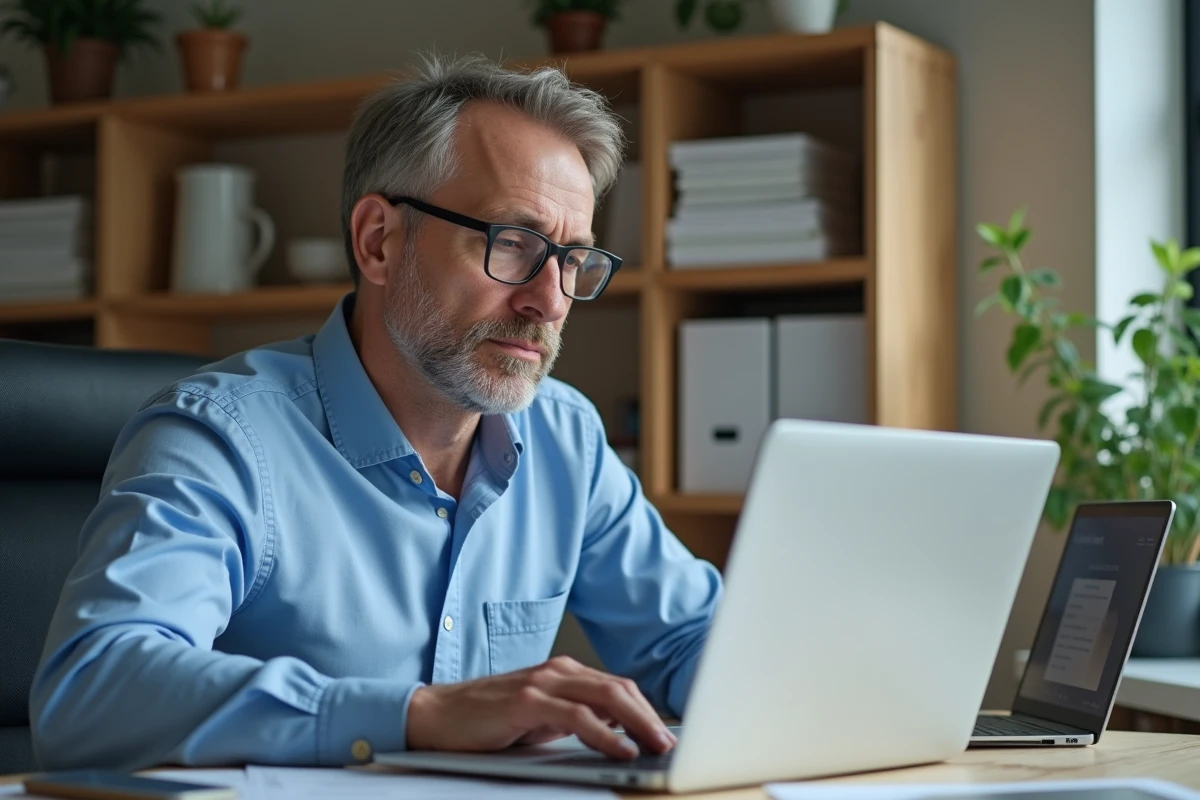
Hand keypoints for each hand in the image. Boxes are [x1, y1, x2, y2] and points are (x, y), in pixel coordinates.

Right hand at [405, 656, 677, 758]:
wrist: (435, 716)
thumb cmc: (486, 721)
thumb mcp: (540, 720)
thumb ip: (575, 720)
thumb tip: (618, 733)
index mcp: (563, 674)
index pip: (617, 688)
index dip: (646, 711)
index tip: (666, 735)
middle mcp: (557, 671)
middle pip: (619, 689)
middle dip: (650, 717)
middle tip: (670, 744)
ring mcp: (542, 683)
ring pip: (606, 697)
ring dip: (638, 724)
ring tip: (656, 747)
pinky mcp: (527, 701)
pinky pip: (578, 717)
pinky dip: (605, 734)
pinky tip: (621, 749)